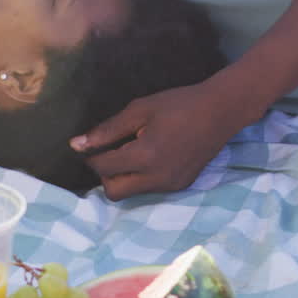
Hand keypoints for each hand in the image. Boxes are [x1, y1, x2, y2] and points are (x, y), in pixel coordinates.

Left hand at [70, 80, 237, 199]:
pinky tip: (150, 157)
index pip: (103, 168)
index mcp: (145, 156)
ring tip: (132, 152)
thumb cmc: (178, 104)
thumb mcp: (139, 110)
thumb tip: (76, 145)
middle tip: (111, 152)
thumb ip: (107, 130)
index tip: (91, 145)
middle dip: (105, 175)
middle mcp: (157, 178)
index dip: (91, 157)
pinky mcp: (180, 186)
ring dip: (123, 177)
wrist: (222, 111)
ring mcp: (171, 185)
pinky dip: (141, 178)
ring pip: (131, 193)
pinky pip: (150, 189)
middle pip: (113, 191)